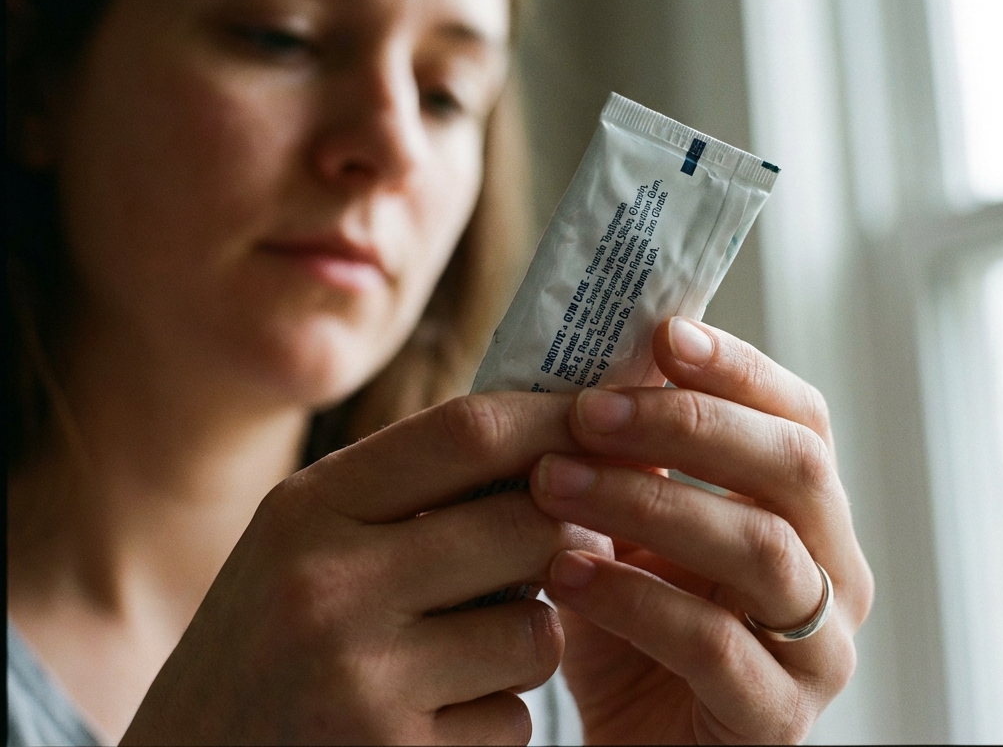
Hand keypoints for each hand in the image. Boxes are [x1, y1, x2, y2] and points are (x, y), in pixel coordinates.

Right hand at [121, 393, 610, 745]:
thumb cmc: (266, 645)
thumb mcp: (305, 541)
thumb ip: (408, 490)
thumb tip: (557, 440)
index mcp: (308, 509)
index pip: (467, 430)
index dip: (554, 420)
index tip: (602, 424)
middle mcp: (329, 585)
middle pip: (525, 525)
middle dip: (572, 533)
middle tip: (573, 543)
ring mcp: (361, 680)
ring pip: (537, 632)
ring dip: (531, 639)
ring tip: (470, 652)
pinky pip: (513, 719)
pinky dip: (497, 717)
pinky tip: (437, 720)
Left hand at [530, 317, 873, 744]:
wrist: (636, 743)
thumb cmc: (632, 621)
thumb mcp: (628, 525)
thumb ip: (632, 452)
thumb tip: (598, 349)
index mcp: (809, 513)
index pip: (801, 418)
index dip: (739, 368)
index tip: (663, 333)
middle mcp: (836, 571)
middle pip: (795, 468)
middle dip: (687, 425)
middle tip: (587, 410)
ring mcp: (820, 650)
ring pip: (761, 550)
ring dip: (649, 505)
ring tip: (553, 482)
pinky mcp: (778, 718)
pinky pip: (715, 646)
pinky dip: (635, 600)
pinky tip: (566, 575)